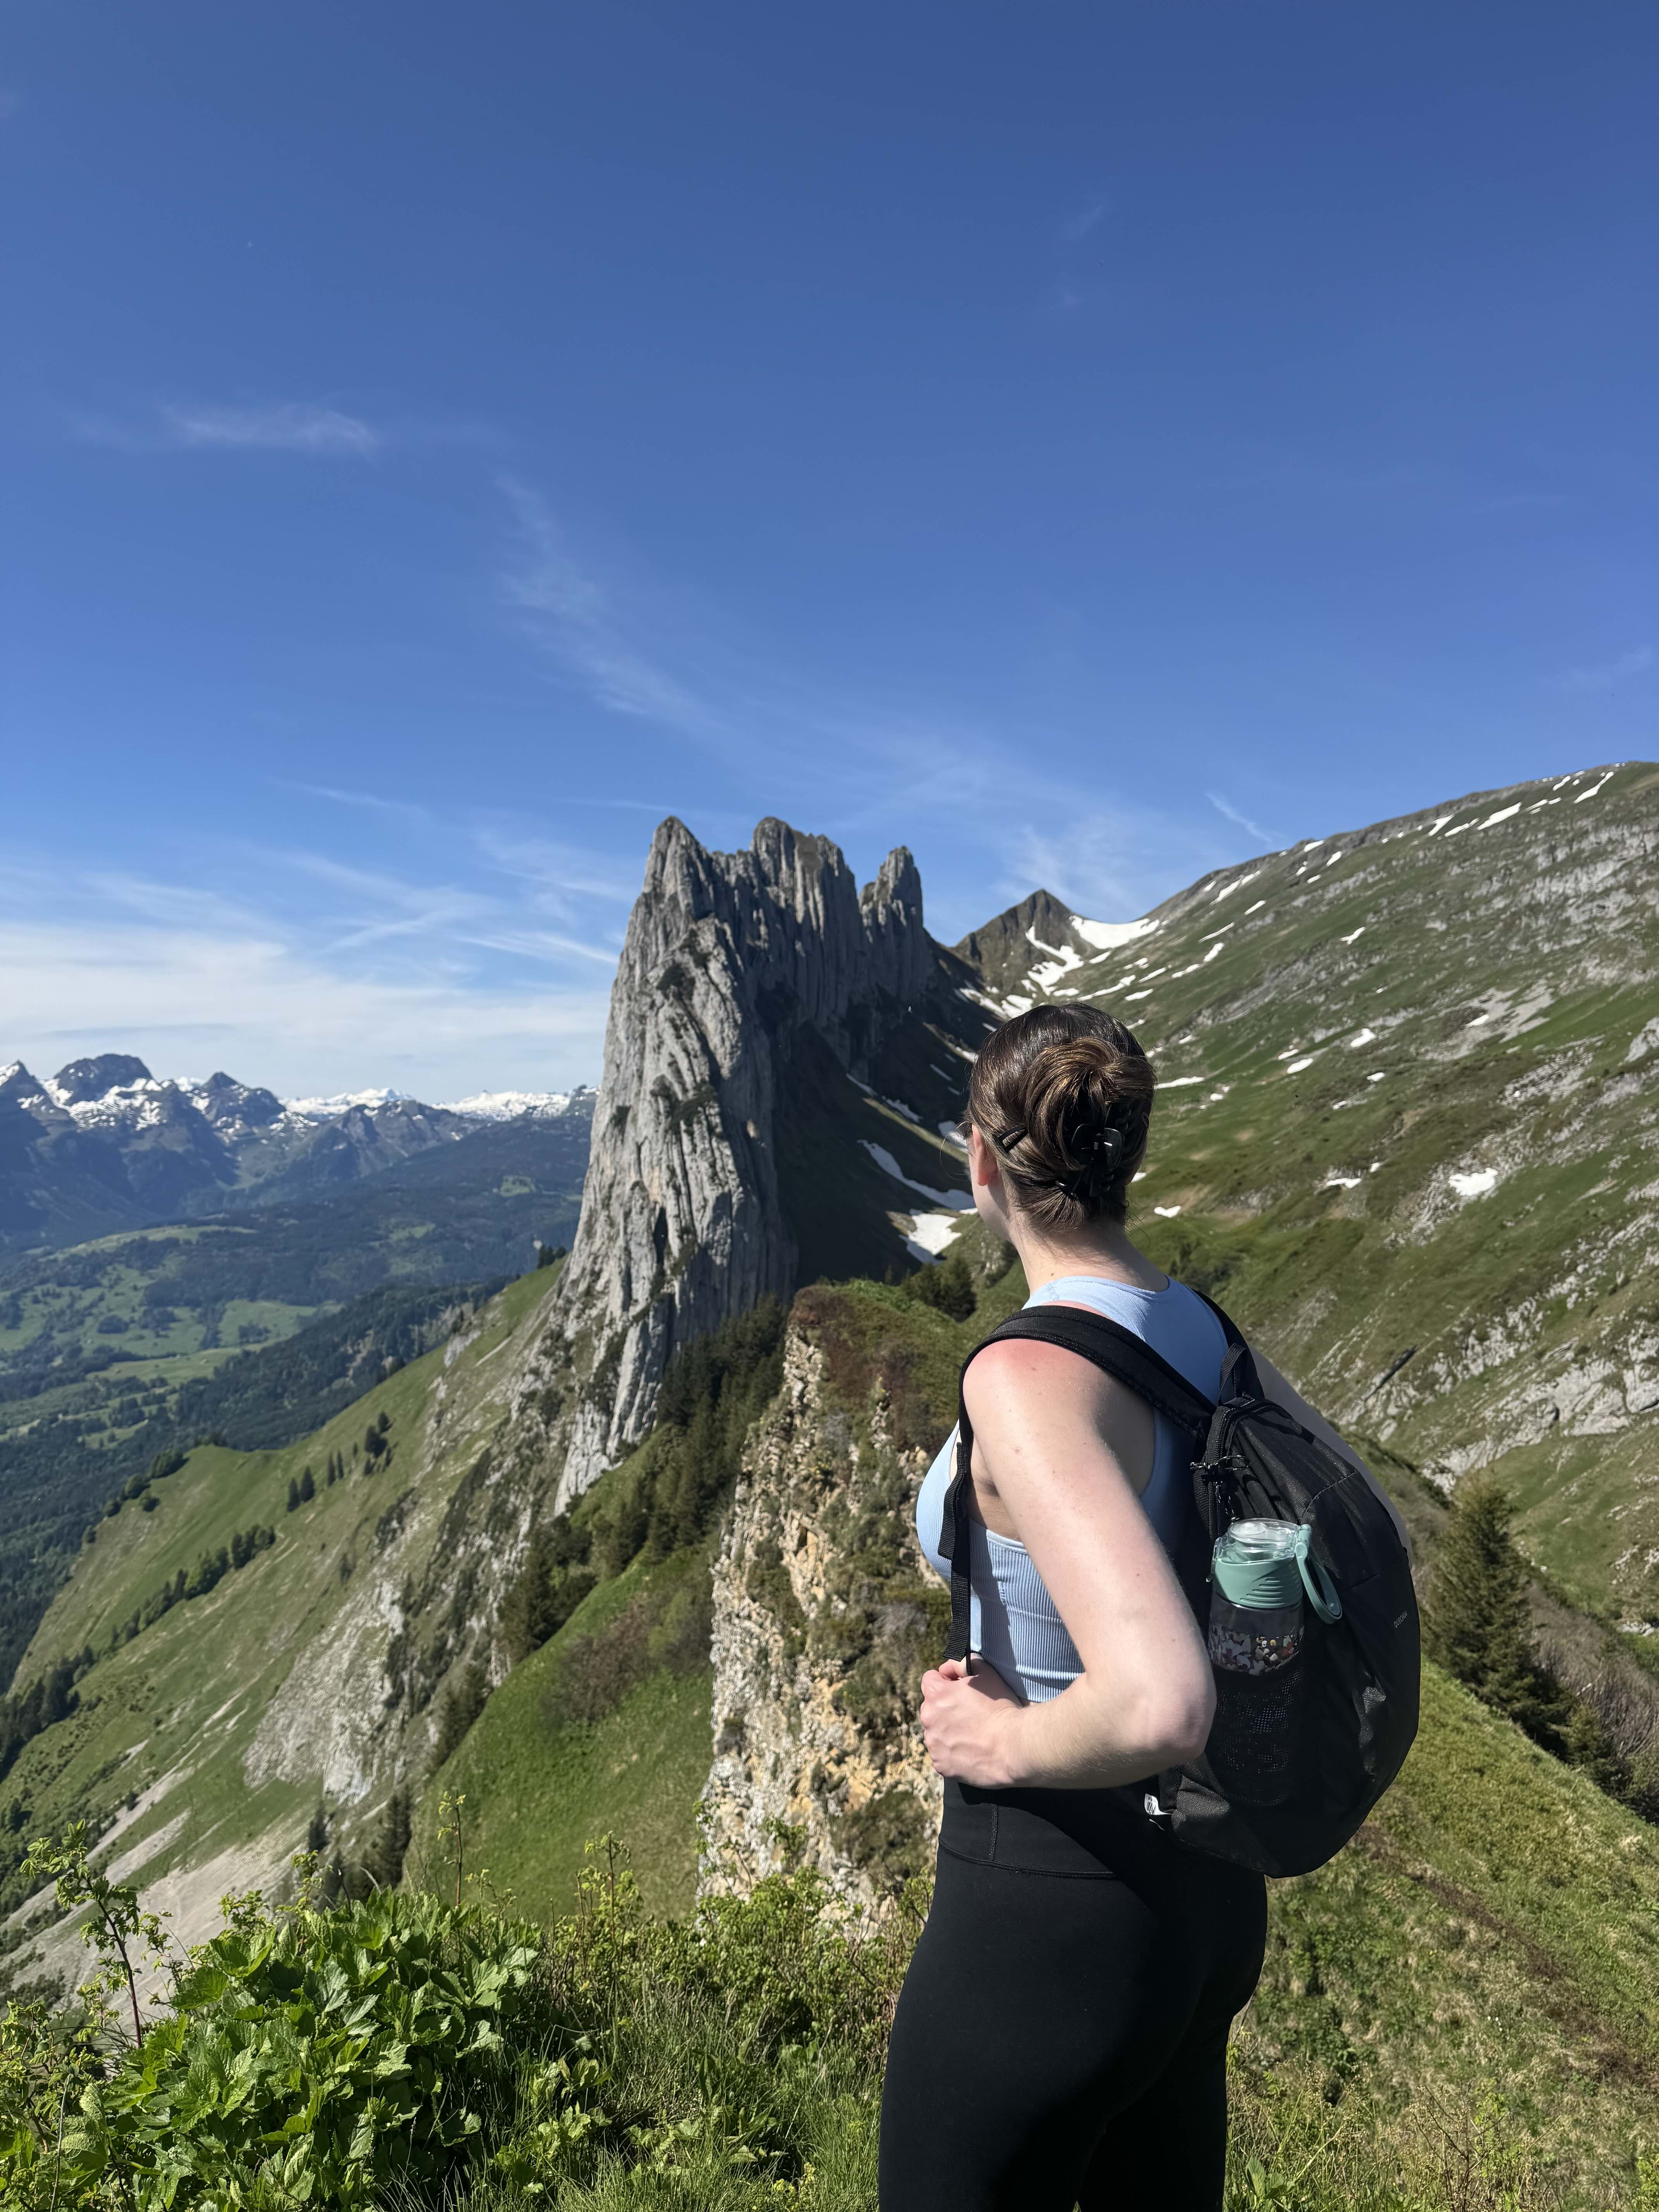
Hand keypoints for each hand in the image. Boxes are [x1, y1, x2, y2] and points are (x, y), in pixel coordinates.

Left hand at [919, 1656, 1024, 1785]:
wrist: (1013, 1746)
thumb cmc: (1001, 1708)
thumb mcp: (986, 1674)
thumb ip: (963, 1664)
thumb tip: (952, 1668)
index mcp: (936, 1695)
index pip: (929, 1680)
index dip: (945, 1681)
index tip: (959, 1688)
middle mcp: (929, 1719)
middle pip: (931, 1708)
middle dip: (945, 1708)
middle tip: (969, 1713)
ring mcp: (934, 1745)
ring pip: (936, 1733)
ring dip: (947, 1731)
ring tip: (972, 1735)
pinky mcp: (941, 1765)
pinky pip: (942, 1755)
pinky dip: (953, 1753)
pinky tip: (971, 1751)